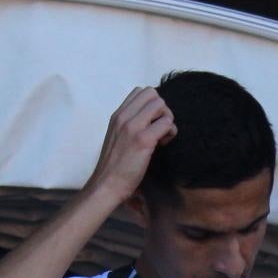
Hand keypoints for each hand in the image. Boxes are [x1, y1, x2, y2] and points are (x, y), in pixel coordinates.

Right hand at [85, 87, 177, 204]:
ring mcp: (132, 127)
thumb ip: (129, 124)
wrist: (106, 185)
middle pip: (152, 93)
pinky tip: (163, 144)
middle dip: (161, 109)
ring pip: (161, 105)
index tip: (151, 122)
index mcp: (117, 115)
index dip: (151, 104)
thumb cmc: (114, 166)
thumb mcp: (117, 137)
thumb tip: (150, 118)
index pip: (140, 91)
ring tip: (162, 136)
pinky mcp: (143, 140)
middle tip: (159, 128)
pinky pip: (166, 123)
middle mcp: (123, 117)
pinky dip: (170, 132)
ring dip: (167, 119)